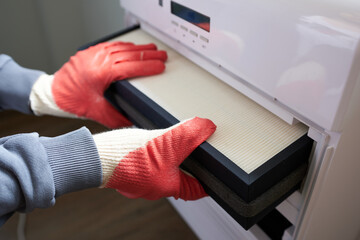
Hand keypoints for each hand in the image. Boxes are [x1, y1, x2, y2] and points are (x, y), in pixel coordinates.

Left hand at [30, 41, 166, 127]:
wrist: (51, 93)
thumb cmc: (70, 101)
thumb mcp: (95, 112)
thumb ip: (116, 118)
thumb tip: (132, 124)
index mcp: (101, 73)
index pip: (131, 67)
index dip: (148, 67)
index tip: (160, 66)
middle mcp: (98, 60)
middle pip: (129, 54)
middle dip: (148, 55)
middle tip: (162, 56)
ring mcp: (94, 54)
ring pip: (121, 48)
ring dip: (138, 48)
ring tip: (152, 50)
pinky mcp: (90, 52)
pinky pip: (111, 45)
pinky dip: (124, 46)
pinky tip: (132, 47)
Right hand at [93, 117, 215, 199]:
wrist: (94, 157)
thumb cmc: (128, 156)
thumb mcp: (165, 142)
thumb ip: (187, 134)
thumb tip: (206, 127)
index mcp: (167, 186)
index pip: (194, 190)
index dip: (205, 183)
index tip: (214, 178)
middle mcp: (154, 187)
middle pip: (179, 179)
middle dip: (188, 167)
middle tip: (196, 154)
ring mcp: (140, 181)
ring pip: (162, 171)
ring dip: (169, 159)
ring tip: (173, 145)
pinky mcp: (128, 172)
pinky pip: (147, 165)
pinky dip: (153, 156)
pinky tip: (150, 144)